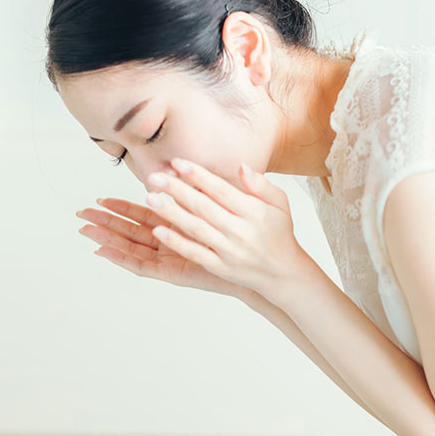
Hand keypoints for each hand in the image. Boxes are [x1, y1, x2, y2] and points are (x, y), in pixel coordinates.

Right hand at [76, 197, 253, 299]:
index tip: (103, 197)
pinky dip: (123, 258)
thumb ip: (211, 188)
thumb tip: (188, 170)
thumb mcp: (229, 205)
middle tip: (82, 212)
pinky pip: (142, 265)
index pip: (144, 215)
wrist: (261, 264)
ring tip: (85, 229)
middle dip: (106, 222)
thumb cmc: (246, 237)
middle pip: (130, 232)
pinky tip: (105, 250)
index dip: (123, 207)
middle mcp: (169, 244)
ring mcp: (168, 259)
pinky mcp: (171, 272)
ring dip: (107, 238)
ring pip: (131, 247)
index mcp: (178, 226)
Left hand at [142, 158, 309, 304]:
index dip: (199, 175)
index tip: (177, 162)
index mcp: (254, 212)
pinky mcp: (220, 267)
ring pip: (196, 229)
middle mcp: (241, 231)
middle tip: (155, 177)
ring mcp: (229, 251)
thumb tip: (241, 165)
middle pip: (204, 207)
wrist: (283, 273)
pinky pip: (195, 253)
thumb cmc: (278, 233)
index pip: (221, 190)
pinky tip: (158, 230)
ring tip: (151, 198)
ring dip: (172, 213)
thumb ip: (260, 184)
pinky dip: (177, 242)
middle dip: (178, 190)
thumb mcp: (279, 204)